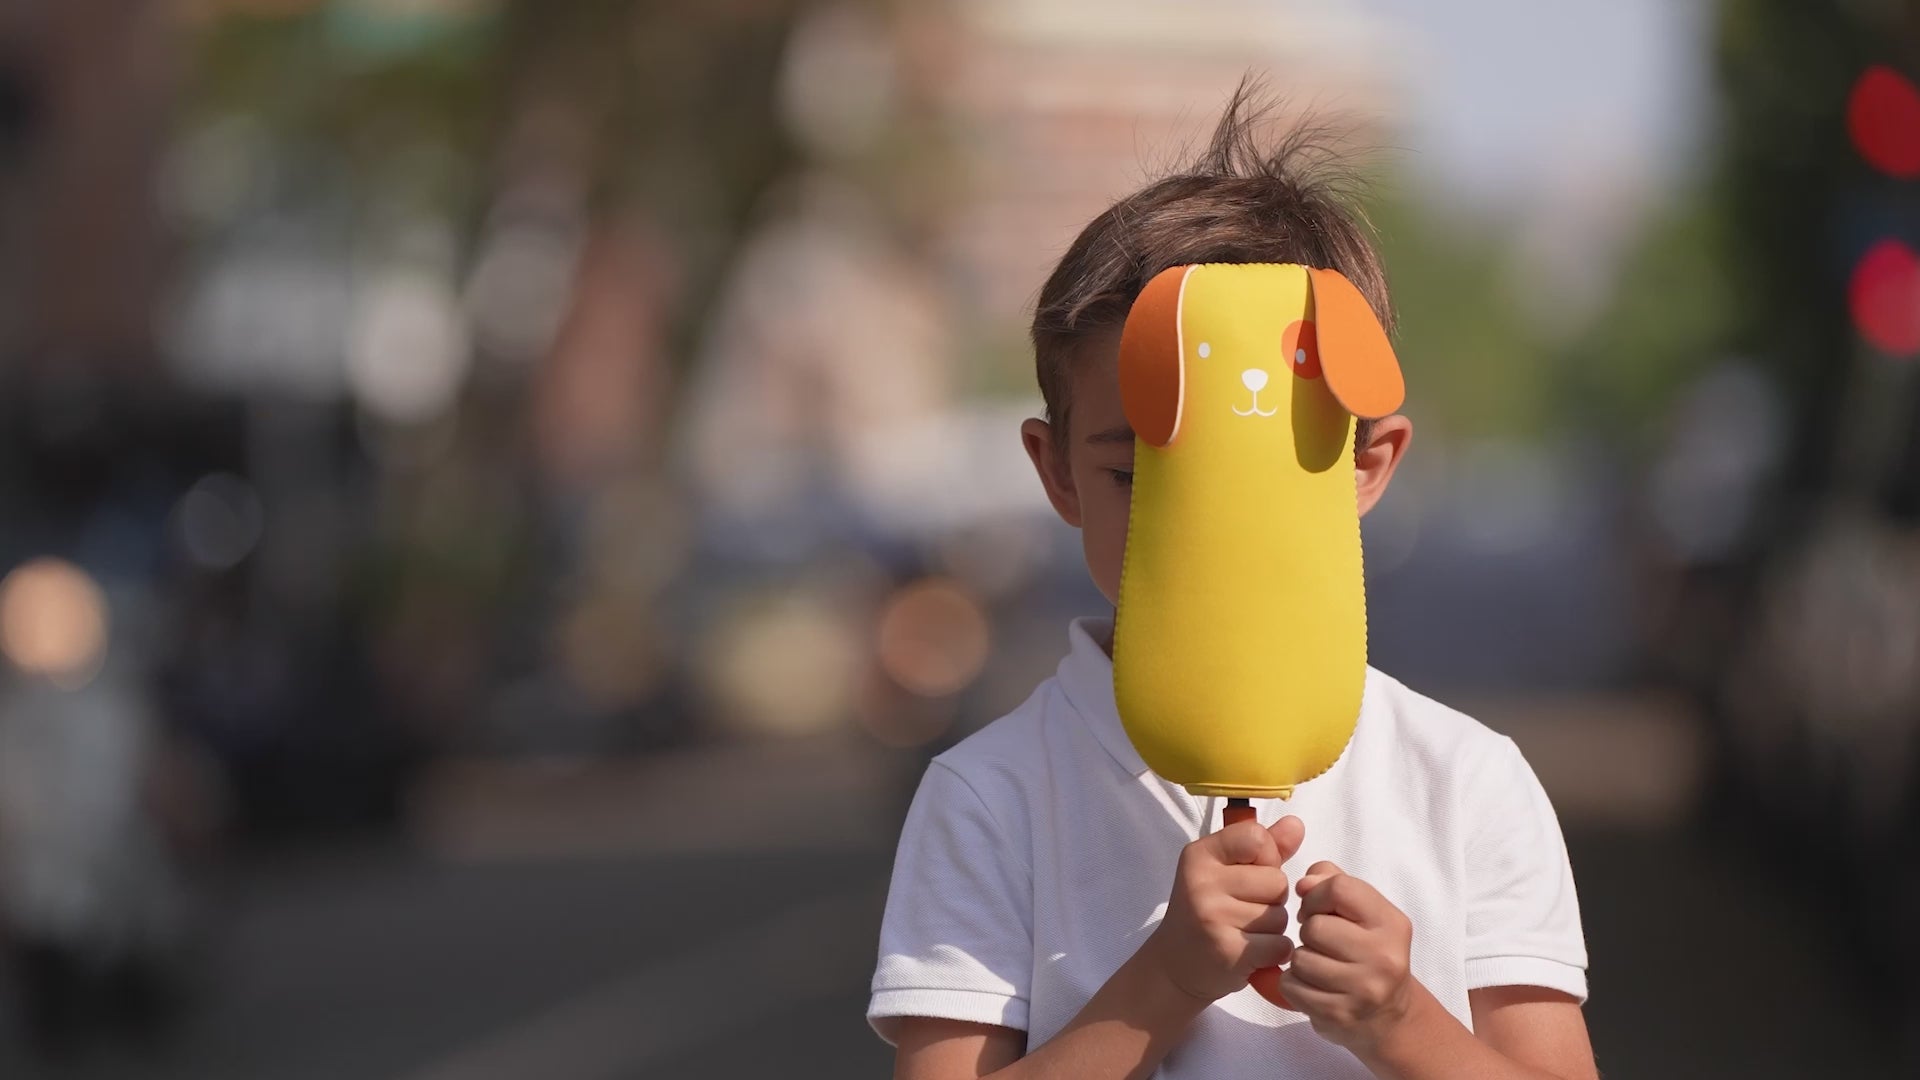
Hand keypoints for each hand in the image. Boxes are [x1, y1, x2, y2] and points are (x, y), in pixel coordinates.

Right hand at [1140, 815, 1305, 1002]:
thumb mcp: (1227, 871)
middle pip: (1277, 881)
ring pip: (1280, 915)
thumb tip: (1297, 824)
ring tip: (1245, 932)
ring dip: (1273, 928)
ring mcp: (1212, 916)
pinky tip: (1253, 953)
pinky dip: (1274, 952)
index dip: (1267, 858)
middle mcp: (1201, 882)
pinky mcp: (1227, 951)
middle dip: (1272, 898)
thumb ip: (1265, 847)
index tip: (1249, 873)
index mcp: (1200, 854)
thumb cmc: (1207, 911)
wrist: (1174, 966)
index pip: (1257, 838)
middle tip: (1245, 910)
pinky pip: (1279, 945)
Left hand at [1255, 862, 1415, 1054]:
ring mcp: (1364, 990)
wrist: (1389, 1016)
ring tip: (1320, 966)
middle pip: (1314, 927)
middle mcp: (1384, 957)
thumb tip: (1305, 884)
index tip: (1319, 910)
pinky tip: (1314, 987)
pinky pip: (1291, 987)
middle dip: (1309, 932)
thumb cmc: (1368, 952)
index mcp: (1392, 924)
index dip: (1317, 895)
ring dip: (1300, 960)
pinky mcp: (1339, 1015)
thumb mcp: (1364, 911)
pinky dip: (1293, 985)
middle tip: (1323, 944)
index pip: (1339, 888)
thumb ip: (1333, 881)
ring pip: (1299, 958)